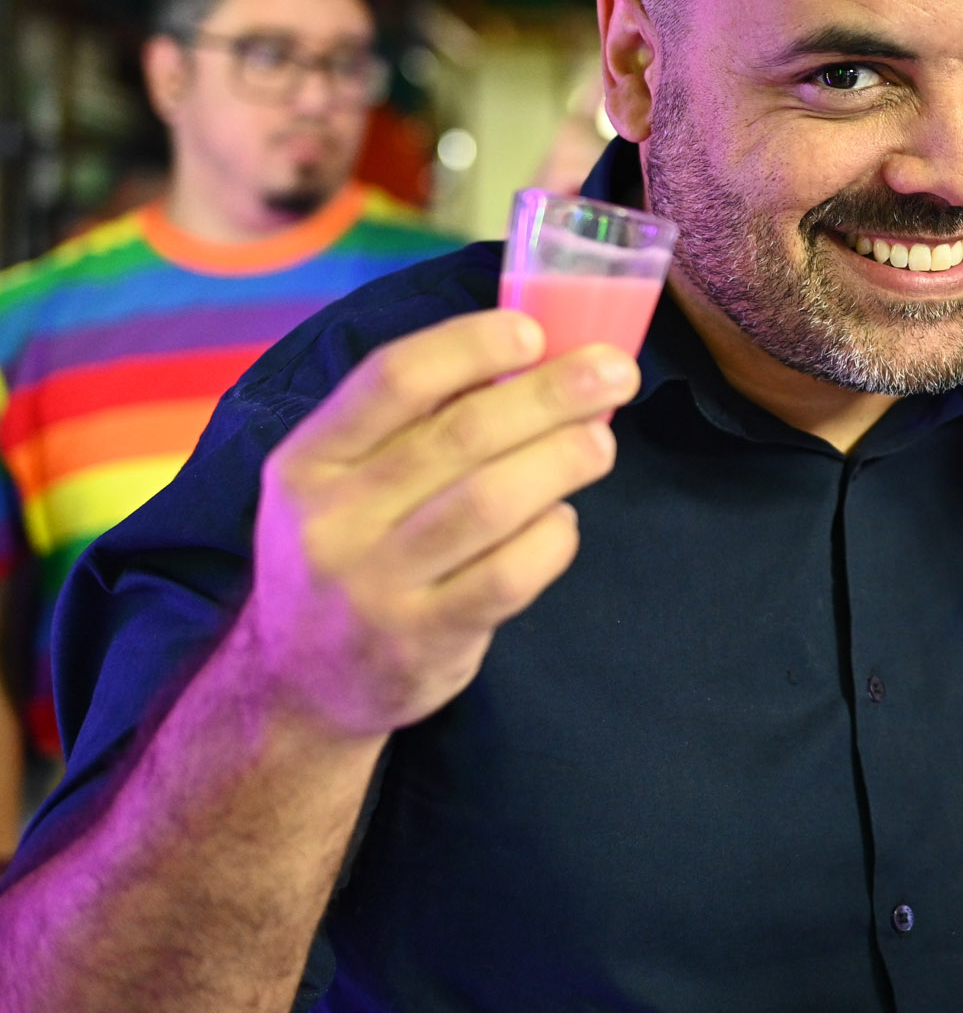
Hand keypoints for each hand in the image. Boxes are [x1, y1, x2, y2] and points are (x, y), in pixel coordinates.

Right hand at [245, 309, 638, 739]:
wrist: (297, 683)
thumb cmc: (347, 553)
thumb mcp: (340, 482)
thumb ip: (412, 426)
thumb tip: (530, 356)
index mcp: (308, 460)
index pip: (393, 378)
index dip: (471, 345)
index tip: (534, 330)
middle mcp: (333, 520)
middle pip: (462, 436)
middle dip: (551, 394)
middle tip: (615, 373)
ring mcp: (375, 585)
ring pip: (493, 502)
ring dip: (563, 460)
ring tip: (601, 441)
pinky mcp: (423, 640)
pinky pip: (510, 573)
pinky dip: (553, 536)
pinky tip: (563, 519)